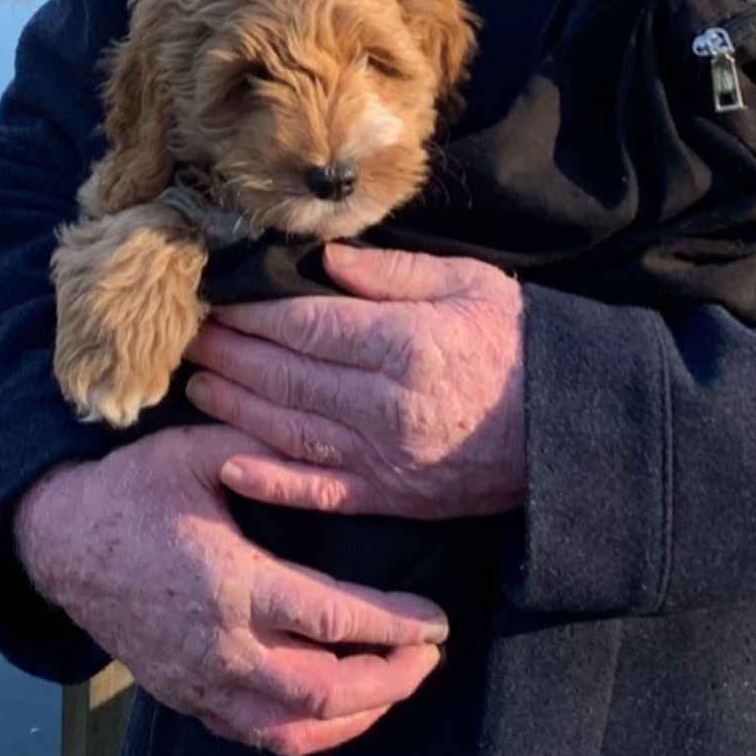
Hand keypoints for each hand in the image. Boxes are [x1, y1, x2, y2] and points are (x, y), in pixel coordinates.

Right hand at [11, 426, 447, 755]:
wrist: (58, 542)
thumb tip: (330, 432)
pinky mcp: (186, 699)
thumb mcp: (193, 450)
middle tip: (429, 656)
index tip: (437, 622)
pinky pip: (258, 736)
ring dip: (356, 716)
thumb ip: (262, 444)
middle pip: (324, 693)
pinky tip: (342, 707)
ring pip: (293, 730)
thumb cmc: (132, 488)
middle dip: (390, 681)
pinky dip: (310, 732)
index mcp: (230, 582)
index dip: (394, 626)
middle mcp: (218, 645)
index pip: (332, 618)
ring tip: (396, 682)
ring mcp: (199, 681)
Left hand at [185, 244, 528, 520]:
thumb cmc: (518, 343)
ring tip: (197, 384)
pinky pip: (318, 491)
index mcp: (406, 344)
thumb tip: (324, 259)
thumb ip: (395, 273)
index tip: (217, 297)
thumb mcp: (470, 284)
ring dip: (235, 407)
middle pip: (286, 377)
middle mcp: (386, 404)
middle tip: (189, 337)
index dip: (253, 313)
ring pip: (289, 431)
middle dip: (231, 354)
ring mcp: (384, 457)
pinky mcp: (390, 496)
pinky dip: (269, 480)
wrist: (567, 427)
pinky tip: (228, 462)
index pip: (307, 325)